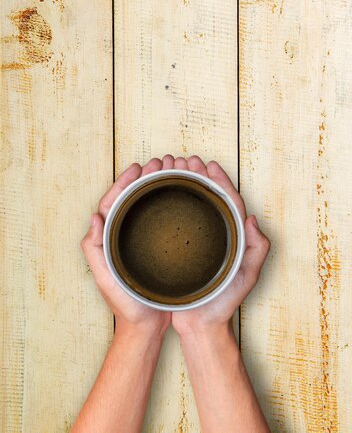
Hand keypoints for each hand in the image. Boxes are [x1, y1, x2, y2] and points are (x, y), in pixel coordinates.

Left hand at [80, 157, 171, 335]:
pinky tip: (184, 196)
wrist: (145, 327)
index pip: (114, 202)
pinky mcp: (158, 248)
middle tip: (163, 162)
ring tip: (175, 171)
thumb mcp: (105, 279)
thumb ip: (94, 250)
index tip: (139, 167)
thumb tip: (93, 217)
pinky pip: (163, 220)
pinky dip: (171, 205)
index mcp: (109, 238)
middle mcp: (125, 236)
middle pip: (134, 198)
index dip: (125, 181)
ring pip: (149, 206)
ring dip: (160, 187)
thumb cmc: (125, 306)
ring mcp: (141, 241)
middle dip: (146, 177)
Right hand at [170, 156, 270, 336]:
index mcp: (230, 236)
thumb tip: (251, 218)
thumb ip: (256, 249)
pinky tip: (155, 196)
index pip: (226, 200)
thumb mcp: (246, 276)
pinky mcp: (176, 251)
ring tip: (170, 169)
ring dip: (180, 185)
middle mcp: (212, 235)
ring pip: (187, 206)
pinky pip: (172, 222)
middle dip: (196, 176)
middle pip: (205, 197)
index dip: (218, 179)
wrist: (201, 327)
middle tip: (184, 161)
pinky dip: (166, 205)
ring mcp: (194, 242)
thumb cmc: (224, 303)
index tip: (207, 164)